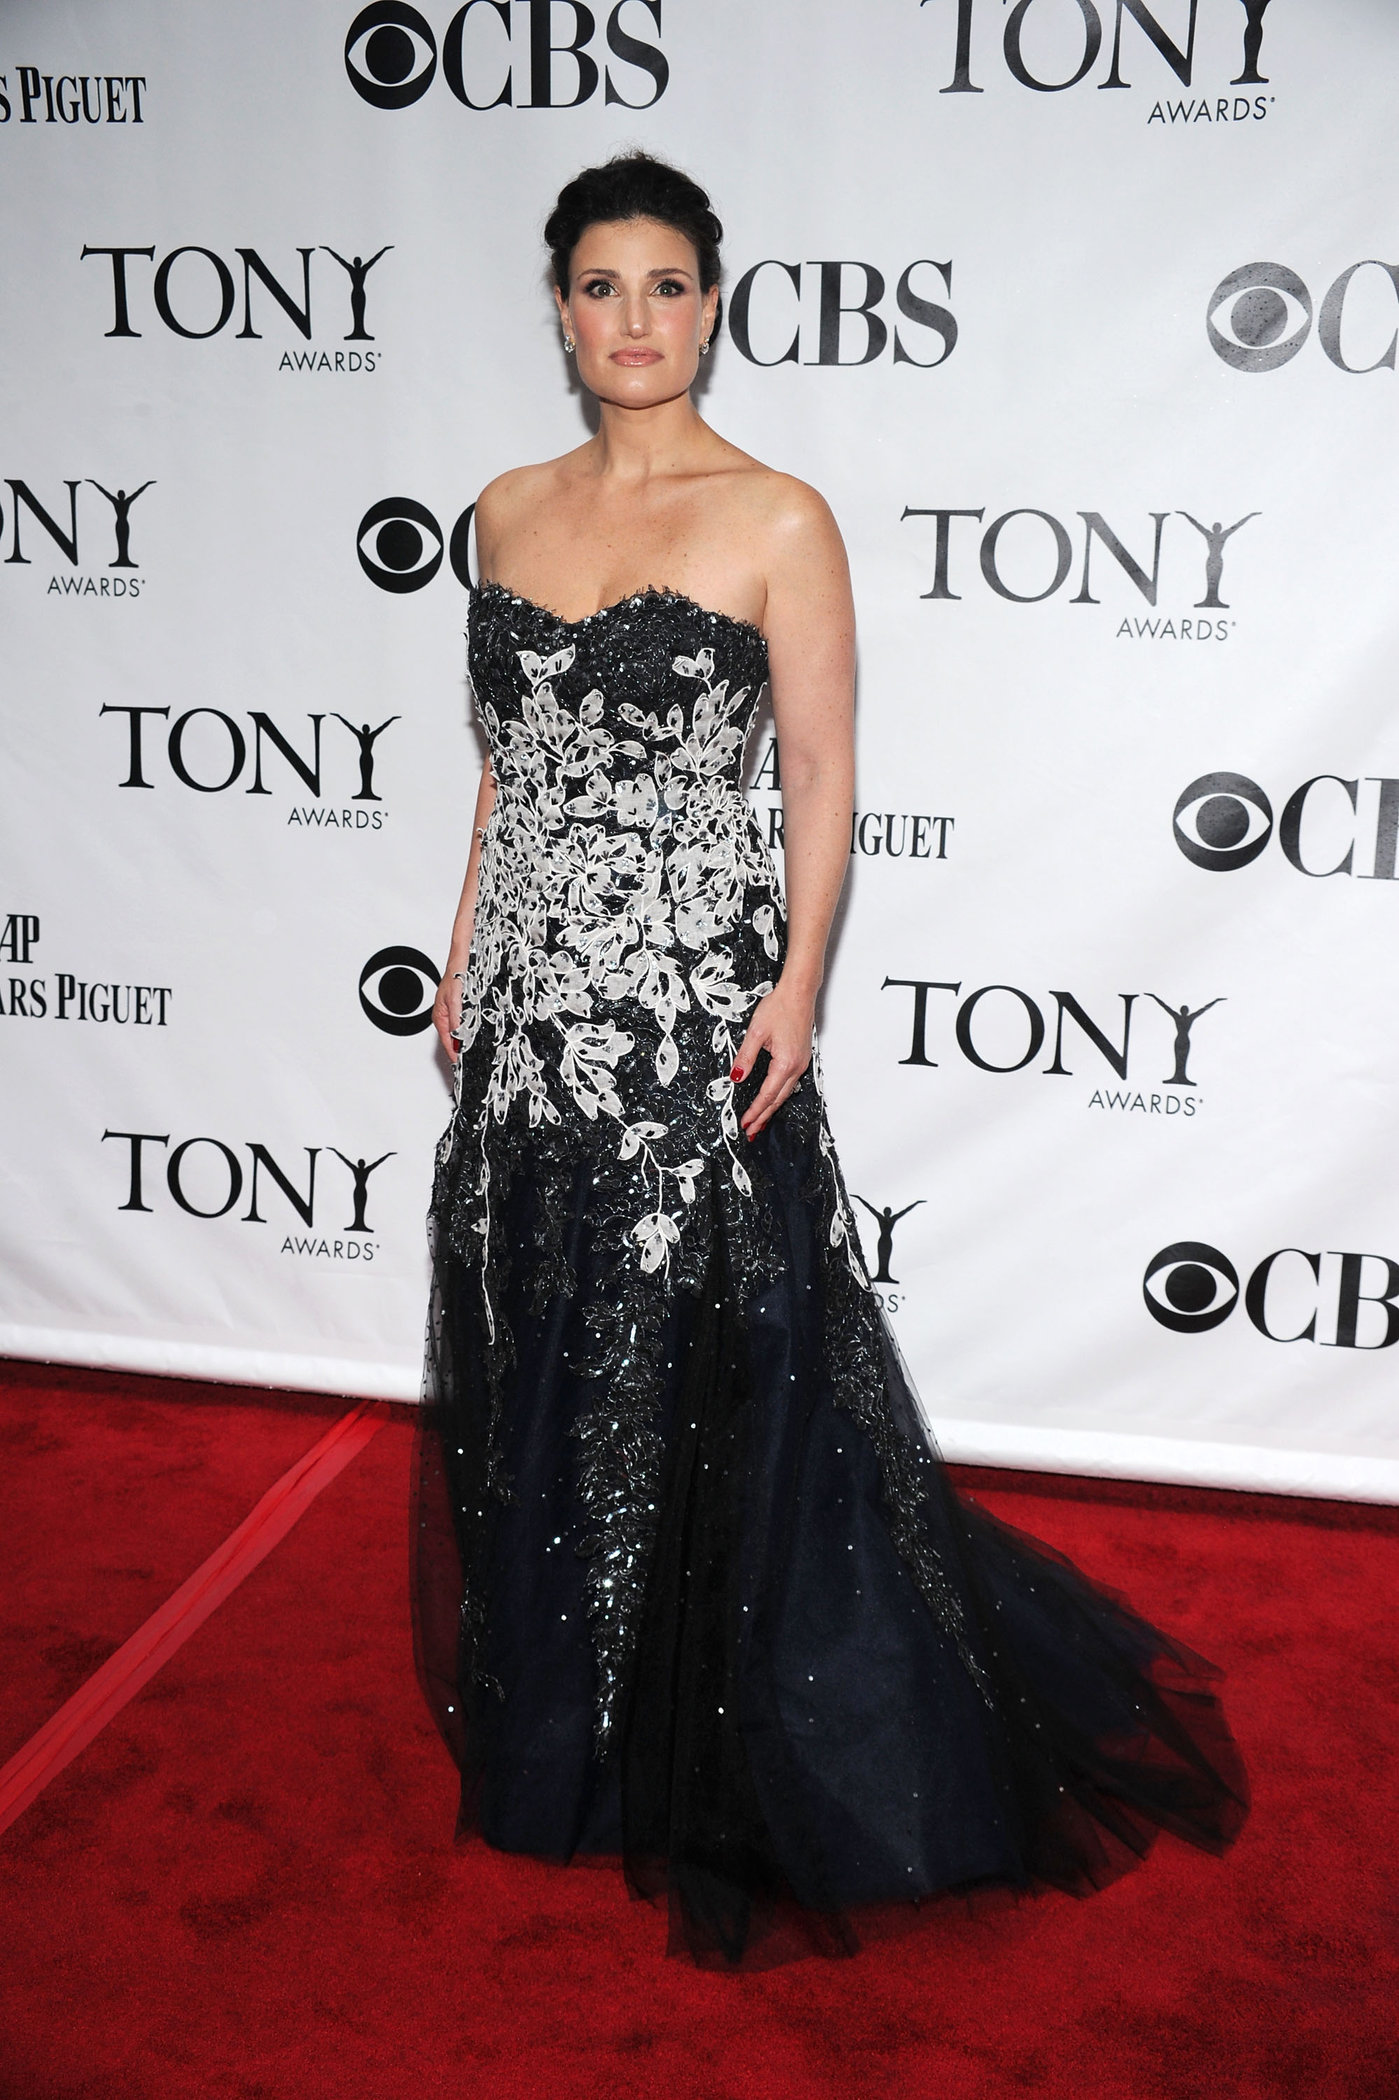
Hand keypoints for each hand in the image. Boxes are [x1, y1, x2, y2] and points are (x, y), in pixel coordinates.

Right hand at [432, 971, 463, 1061]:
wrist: (459, 964)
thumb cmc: (454, 977)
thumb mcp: (455, 1000)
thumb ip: (456, 1019)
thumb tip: (457, 1036)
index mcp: (439, 1017)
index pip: (446, 1040)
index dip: (453, 1052)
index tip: (459, 1061)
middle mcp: (443, 1017)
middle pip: (450, 1039)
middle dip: (458, 1049)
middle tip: (467, 1059)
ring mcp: (450, 1013)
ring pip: (456, 1033)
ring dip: (462, 1041)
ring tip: (470, 1051)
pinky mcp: (457, 1009)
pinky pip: (460, 1025)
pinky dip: (465, 1032)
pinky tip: (471, 1035)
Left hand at [731, 980, 815, 1138]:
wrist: (799, 993)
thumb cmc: (780, 1007)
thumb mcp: (756, 1032)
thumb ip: (745, 1057)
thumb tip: (736, 1077)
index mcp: (785, 1063)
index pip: (767, 1095)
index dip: (755, 1111)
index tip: (745, 1124)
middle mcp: (797, 1067)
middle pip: (778, 1100)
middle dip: (764, 1117)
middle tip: (751, 1132)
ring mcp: (801, 1063)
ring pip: (785, 1093)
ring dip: (772, 1109)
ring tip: (760, 1122)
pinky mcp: (801, 1058)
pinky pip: (790, 1083)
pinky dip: (779, 1096)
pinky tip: (773, 1099)